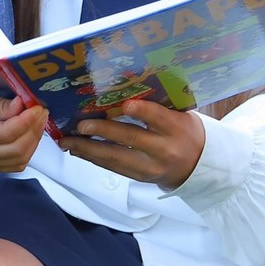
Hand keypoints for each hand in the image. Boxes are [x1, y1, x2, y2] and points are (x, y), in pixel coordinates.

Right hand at [0, 87, 48, 171]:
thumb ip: (0, 104)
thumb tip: (24, 107)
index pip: (8, 133)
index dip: (27, 120)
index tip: (37, 106)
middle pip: (18, 149)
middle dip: (34, 130)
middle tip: (42, 111)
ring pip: (20, 159)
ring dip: (34, 141)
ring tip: (37, 121)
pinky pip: (16, 164)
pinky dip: (28, 150)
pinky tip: (29, 134)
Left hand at [63, 99, 203, 187]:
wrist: (196, 166)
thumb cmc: (183, 132)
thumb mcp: (180, 115)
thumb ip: (157, 105)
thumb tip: (121, 89)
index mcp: (176, 128)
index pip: (159, 118)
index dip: (143, 111)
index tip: (125, 104)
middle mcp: (163, 149)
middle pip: (130, 139)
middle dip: (103, 131)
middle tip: (81, 125)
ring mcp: (149, 166)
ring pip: (115, 158)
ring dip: (88, 149)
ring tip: (68, 141)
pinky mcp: (138, 177)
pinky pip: (112, 167)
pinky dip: (93, 158)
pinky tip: (78, 150)